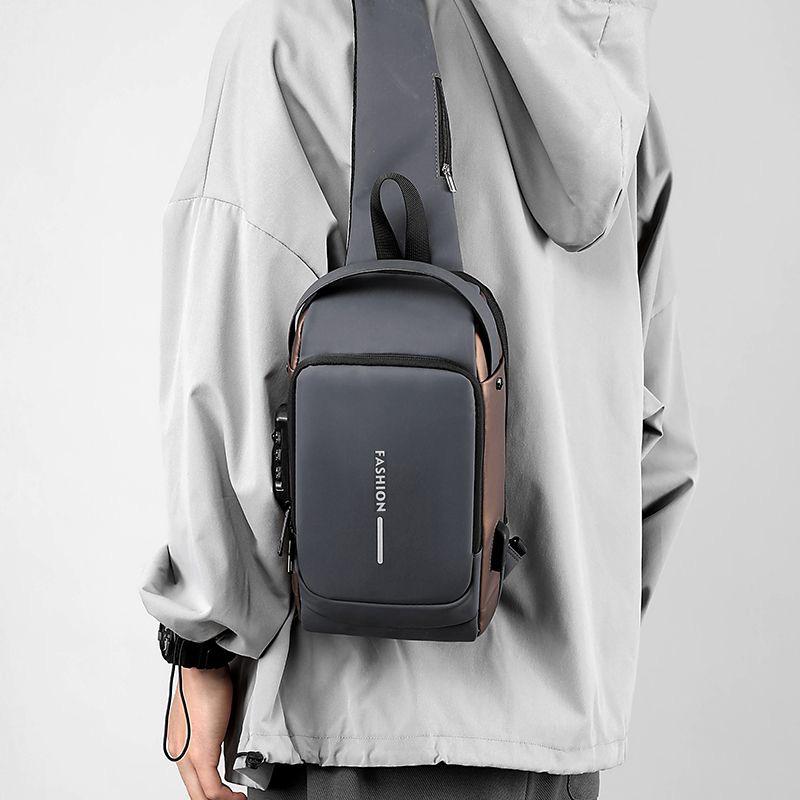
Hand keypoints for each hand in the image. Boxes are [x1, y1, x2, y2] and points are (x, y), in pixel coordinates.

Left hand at [166, 666, 246, 799]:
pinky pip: (211, 788)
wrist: (201, 667)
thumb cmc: (205, 680)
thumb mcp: (204, 712)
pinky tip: (237, 797)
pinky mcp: (201, 752)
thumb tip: (222, 740)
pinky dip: (225, 797)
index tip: (224, 794)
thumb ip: (209, 730)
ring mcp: (188, 754)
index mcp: (178, 744)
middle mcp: (179, 752)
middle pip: (194, 792)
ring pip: (201, 794)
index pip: (190, 779)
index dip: (207, 792)